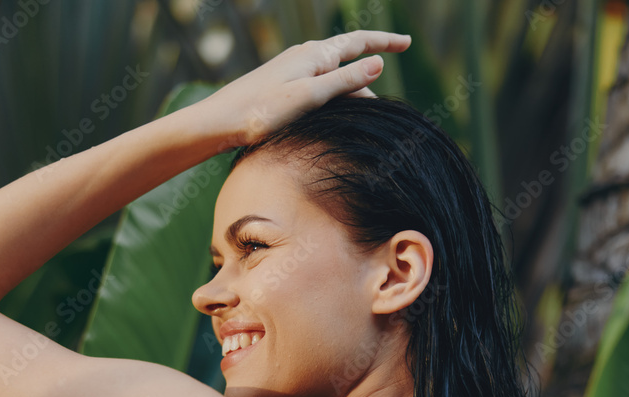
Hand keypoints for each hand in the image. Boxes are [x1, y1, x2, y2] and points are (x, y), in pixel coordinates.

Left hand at [209, 30, 411, 145]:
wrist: (221, 122)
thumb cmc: (262, 112)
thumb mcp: (310, 97)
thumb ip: (345, 80)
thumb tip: (379, 63)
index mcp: (315, 55)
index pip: (359, 42)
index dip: (385, 42)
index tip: (407, 42)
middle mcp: (305, 57)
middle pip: (348, 63)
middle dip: (368, 80)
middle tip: (385, 109)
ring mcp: (293, 71)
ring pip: (334, 79)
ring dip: (351, 94)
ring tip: (363, 119)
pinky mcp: (283, 86)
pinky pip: (319, 88)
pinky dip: (334, 100)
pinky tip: (335, 116)